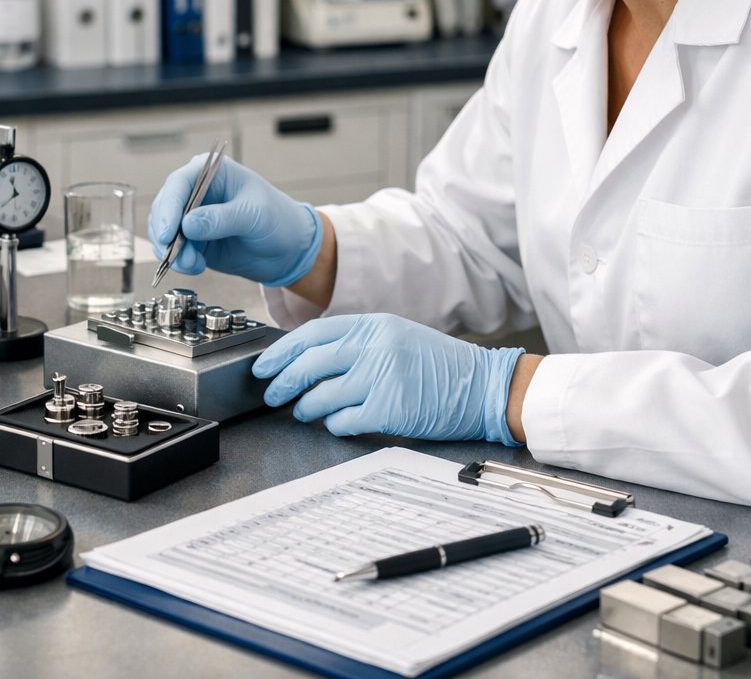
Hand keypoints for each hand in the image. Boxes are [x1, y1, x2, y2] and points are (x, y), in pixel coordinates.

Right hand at [148, 154, 321, 286]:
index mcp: (212, 173)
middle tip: (174, 253)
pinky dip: (178, 260)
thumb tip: (188, 225)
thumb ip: (221, 219)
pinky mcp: (193, 240)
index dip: (169, 206)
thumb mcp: (254, 215)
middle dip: (166, 233)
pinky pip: (174, 249)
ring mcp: (193, 217)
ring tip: (192, 264)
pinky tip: (194, 265)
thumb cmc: (278, 219)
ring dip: (171, 250)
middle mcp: (197, 192)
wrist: (288, 249)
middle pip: (165, 207)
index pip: (180, 183)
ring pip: (164, 231)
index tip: (168, 231)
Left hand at [251, 314, 524, 442]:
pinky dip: (333, 425)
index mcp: (375, 325)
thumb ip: (359, 341)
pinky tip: (336, 424)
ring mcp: (381, 378)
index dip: (282, 351)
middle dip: (282, 381)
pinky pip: (343, 420)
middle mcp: (375, 347)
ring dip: (305, 407)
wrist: (485, 387)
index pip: (313, 334)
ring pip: (320, 395)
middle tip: (272, 393)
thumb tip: (311, 358)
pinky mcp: (389, 410)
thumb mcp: (399, 336)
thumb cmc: (443, 366)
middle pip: (309, 363)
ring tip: (304, 411)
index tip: (266, 366)